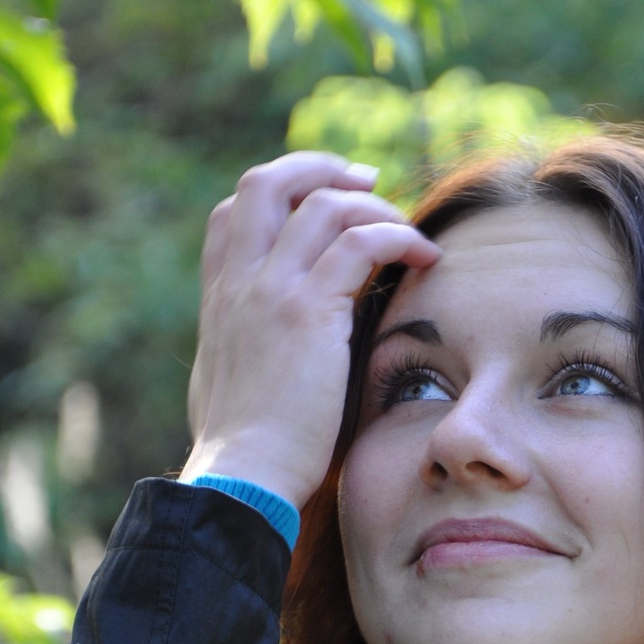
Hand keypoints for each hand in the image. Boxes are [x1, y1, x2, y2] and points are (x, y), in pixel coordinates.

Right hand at [180, 151, 438, 509]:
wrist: (244, 476)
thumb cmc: (247, 450)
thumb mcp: (229, 383)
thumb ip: (246, 348)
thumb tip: (269, 347)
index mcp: (219, 298)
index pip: (235, 211)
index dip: (282, 192)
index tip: (325, 201)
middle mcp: (240, 283)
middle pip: (266, 182)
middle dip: (320, 168)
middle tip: (368, 181)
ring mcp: (271, 292)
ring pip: (323, 204)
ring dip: (374, 206)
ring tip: (408, 231)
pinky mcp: (310, 313)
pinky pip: (361, 243)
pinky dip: (399, 237)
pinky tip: (425, 258)